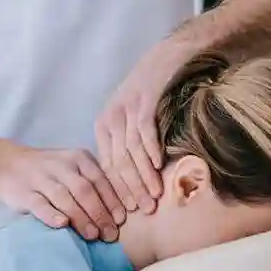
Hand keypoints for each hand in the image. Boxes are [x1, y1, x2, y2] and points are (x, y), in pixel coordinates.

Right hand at [0, 142, 125, 240]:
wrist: (7, 165)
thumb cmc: (51, 174)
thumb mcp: (75, 170)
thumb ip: (94, 186)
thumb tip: (119, 216)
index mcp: (79, 158)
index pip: (99, 179)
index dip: (112, 200)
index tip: (121, 220)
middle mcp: (60, 165)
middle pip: (84, 190)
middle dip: (99, 213)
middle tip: (110, 234)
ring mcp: (40, 178)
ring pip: (63, 197)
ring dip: (80, 217)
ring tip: (92, 235)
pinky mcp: (23, 192)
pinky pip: (38, 204)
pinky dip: (51, 214)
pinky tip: (62, 225)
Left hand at [95, 40, 191, 213]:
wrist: (167, 59)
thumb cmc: (150, 95)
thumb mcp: (130, 121)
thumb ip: (127, 147)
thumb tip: (132, 183)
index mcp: (104, 126)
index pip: (108, 166)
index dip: (118, 190)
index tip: (128, 211)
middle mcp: (112, 118)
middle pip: (120, 162)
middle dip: (132, 189)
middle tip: (144, 209)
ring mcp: (127, 109)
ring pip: (133, 151)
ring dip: (144, 175)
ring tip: (155, 195)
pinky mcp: (144, 101)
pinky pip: (145, 131)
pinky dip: (151, 150)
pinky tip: (158, 166)